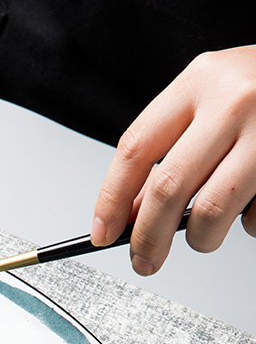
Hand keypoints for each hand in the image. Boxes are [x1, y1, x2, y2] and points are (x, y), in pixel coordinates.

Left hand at [91, 45, 255, 273]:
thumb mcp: (207, 101)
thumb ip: (168, 149)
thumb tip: (129, 215)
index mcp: (198, 82)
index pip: (134, 151)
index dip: (111, 200)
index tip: (102, 232)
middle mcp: (233, 101)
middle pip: (167, 188)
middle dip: (147, 237)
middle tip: (143, 260)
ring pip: (212, 210)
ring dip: (199, 239)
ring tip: (201, 238)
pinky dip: (246, 227)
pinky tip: (248, 211)